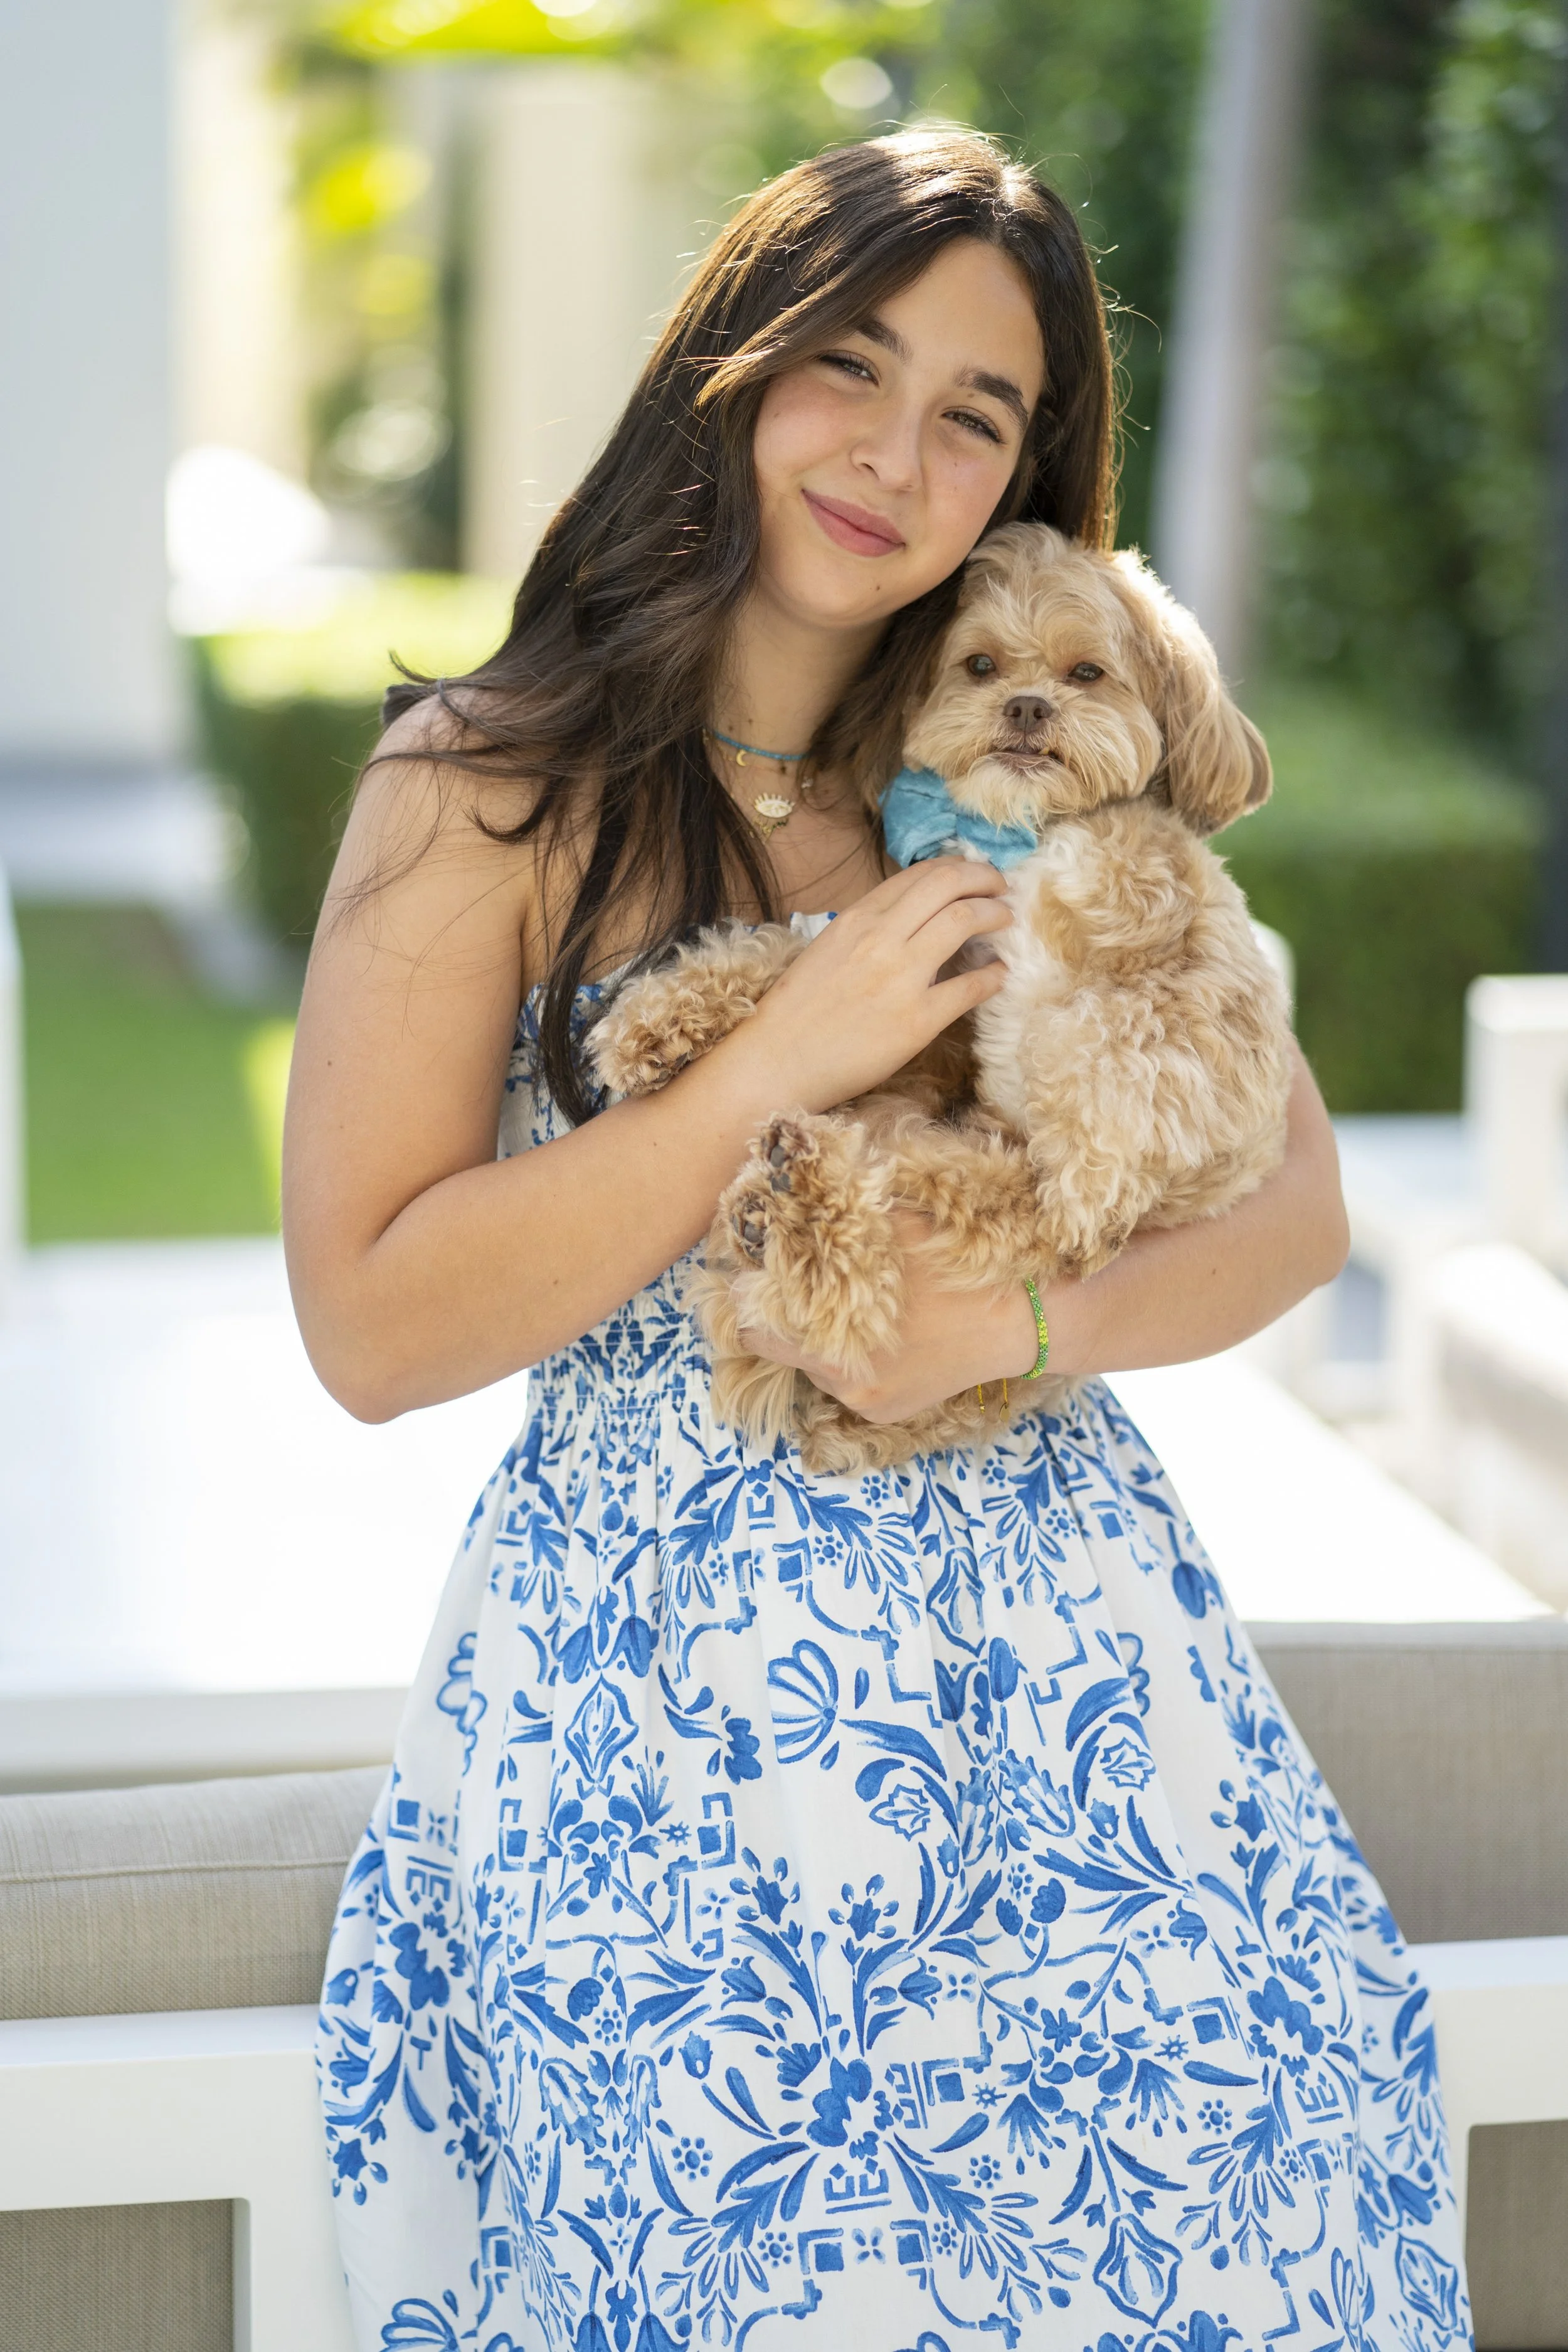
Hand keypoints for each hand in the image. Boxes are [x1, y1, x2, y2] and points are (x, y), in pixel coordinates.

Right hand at [715, 858, 1012, 1113]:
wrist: (776, 1062)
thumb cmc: (796, 1011)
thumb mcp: (828, 949)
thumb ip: (867, 929)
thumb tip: (910, 917)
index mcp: (857, 918)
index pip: (919, 874)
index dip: (956, 868)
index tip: (973, 875)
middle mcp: (881, 937)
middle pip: (949, 884)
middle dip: (984, 879)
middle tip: (1000, 888)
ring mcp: (901, 977)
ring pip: (965, 920)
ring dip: (994, 914)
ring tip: (1004, 920)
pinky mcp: (917, 1020)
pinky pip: (971, 987)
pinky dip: (993, 975)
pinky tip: (999, 974)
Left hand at [740, 1211, 1042, 1420]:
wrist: (1027, 1317)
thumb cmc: (959, 1261)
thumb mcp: (896, 1222)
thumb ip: (836, 1215)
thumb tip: (786, 1191)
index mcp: (832, 1339)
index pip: (752, 1327)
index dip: (754, 1294)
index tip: (764, 1270)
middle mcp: (841, 1382)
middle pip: (781, 1348)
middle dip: (786, 1315)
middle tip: (805, 1282)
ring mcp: (866, 1402)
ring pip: (817, 1365)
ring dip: (824, 1336)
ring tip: (858, 1303)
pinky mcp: (887, 1413)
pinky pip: (848, 1382)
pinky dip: (855, 1357)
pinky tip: (889, 1332)